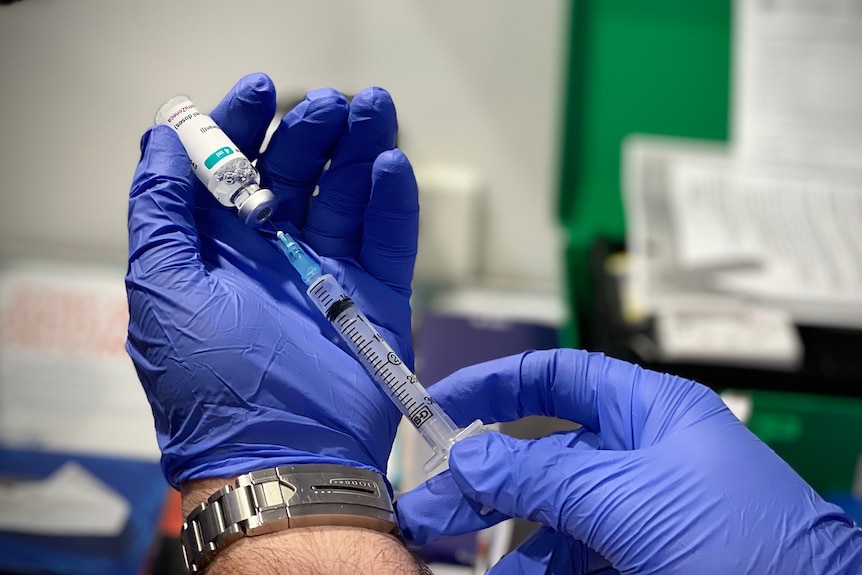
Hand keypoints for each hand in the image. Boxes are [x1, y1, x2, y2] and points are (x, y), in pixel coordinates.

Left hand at [126, 73, 417, 487]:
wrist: (283, 458)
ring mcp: (329, 273)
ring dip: (360, 150)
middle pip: (296, 174)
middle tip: (331, 102)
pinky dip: (393, 201)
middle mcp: (274, 256)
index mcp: (219, 251)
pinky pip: (389, 238)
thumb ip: (159, 213)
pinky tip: (391, 164)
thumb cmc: (210, 382)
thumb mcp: (161, 292)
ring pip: (347, 196)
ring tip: (372, 109)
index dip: (243, 125)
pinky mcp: (376, 295)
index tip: (260, 89)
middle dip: (311, 131)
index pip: (232, 171)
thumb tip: (158, 140)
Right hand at [396, 350, 861, 573]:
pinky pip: (567, 556)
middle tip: (427, 503)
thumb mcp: (629, 498)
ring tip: (440, 545)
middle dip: (481, 474)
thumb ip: (542, 474)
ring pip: (546, 513)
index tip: (440, 405)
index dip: (497, 384)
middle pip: (540, 453)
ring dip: (494, 531)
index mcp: (649, 413)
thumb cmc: (745, 544)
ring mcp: (636, 514)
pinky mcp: (635, 560)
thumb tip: (469, 454)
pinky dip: (528, 567)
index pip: (559, 378)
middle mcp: (638, 458)